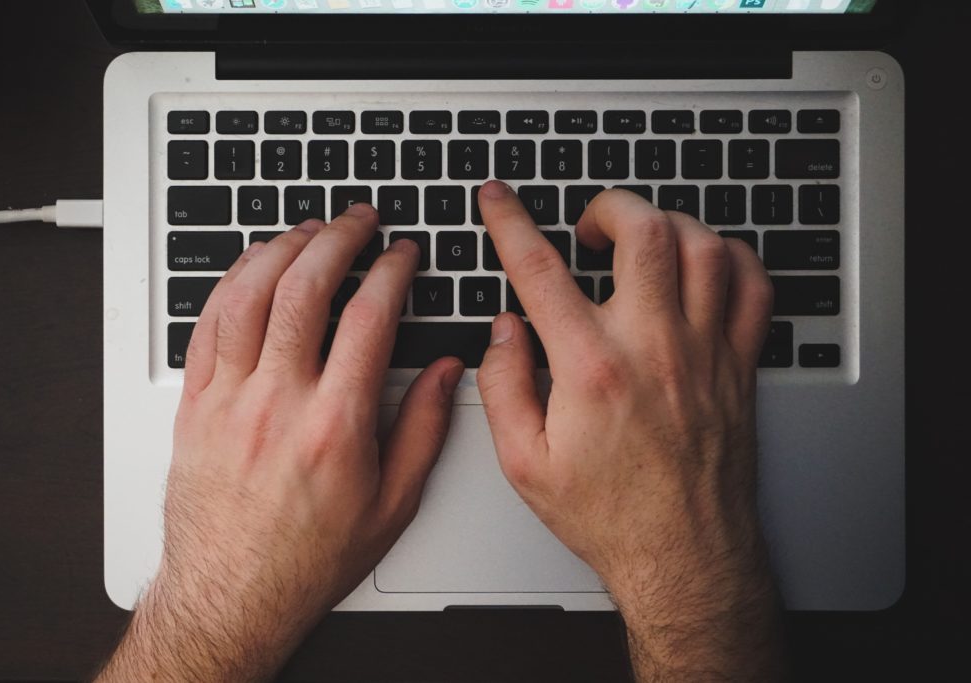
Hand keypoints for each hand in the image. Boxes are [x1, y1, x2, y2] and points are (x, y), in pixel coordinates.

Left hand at [97, 205, 462, 682]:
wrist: (232, 594)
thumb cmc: (309, 557)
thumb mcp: (393, 504)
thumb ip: (424, 429)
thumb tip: (447, 372)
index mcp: (335, 425)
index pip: (370, 318)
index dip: (393, 271)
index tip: (403, 254)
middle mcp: (278, 403)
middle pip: (306, 289)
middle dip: (338, 238)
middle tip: (358, 219)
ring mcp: (229, 400)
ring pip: (249, 295)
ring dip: (282, 248)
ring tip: (308, 229)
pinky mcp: (194, 405)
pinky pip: (206, 325)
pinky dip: (231, 283)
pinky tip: (252, 267)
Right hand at [476, 182, 782, 681]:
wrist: (683, 555)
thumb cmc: (610, 515)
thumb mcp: (525, 463)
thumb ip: (503, 386)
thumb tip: (503, 332)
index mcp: (592, 369)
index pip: (540, 269)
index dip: (510, 222)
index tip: (498, 200)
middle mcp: (653, 347)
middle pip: (643, 232)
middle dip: (608, 207)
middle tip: (588, 226)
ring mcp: (704, 351)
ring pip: (703, 247)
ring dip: (667, 225)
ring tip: (642, 240)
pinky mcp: (737, 365)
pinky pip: (752, 286)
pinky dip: (729, 257)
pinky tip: (703, 263)